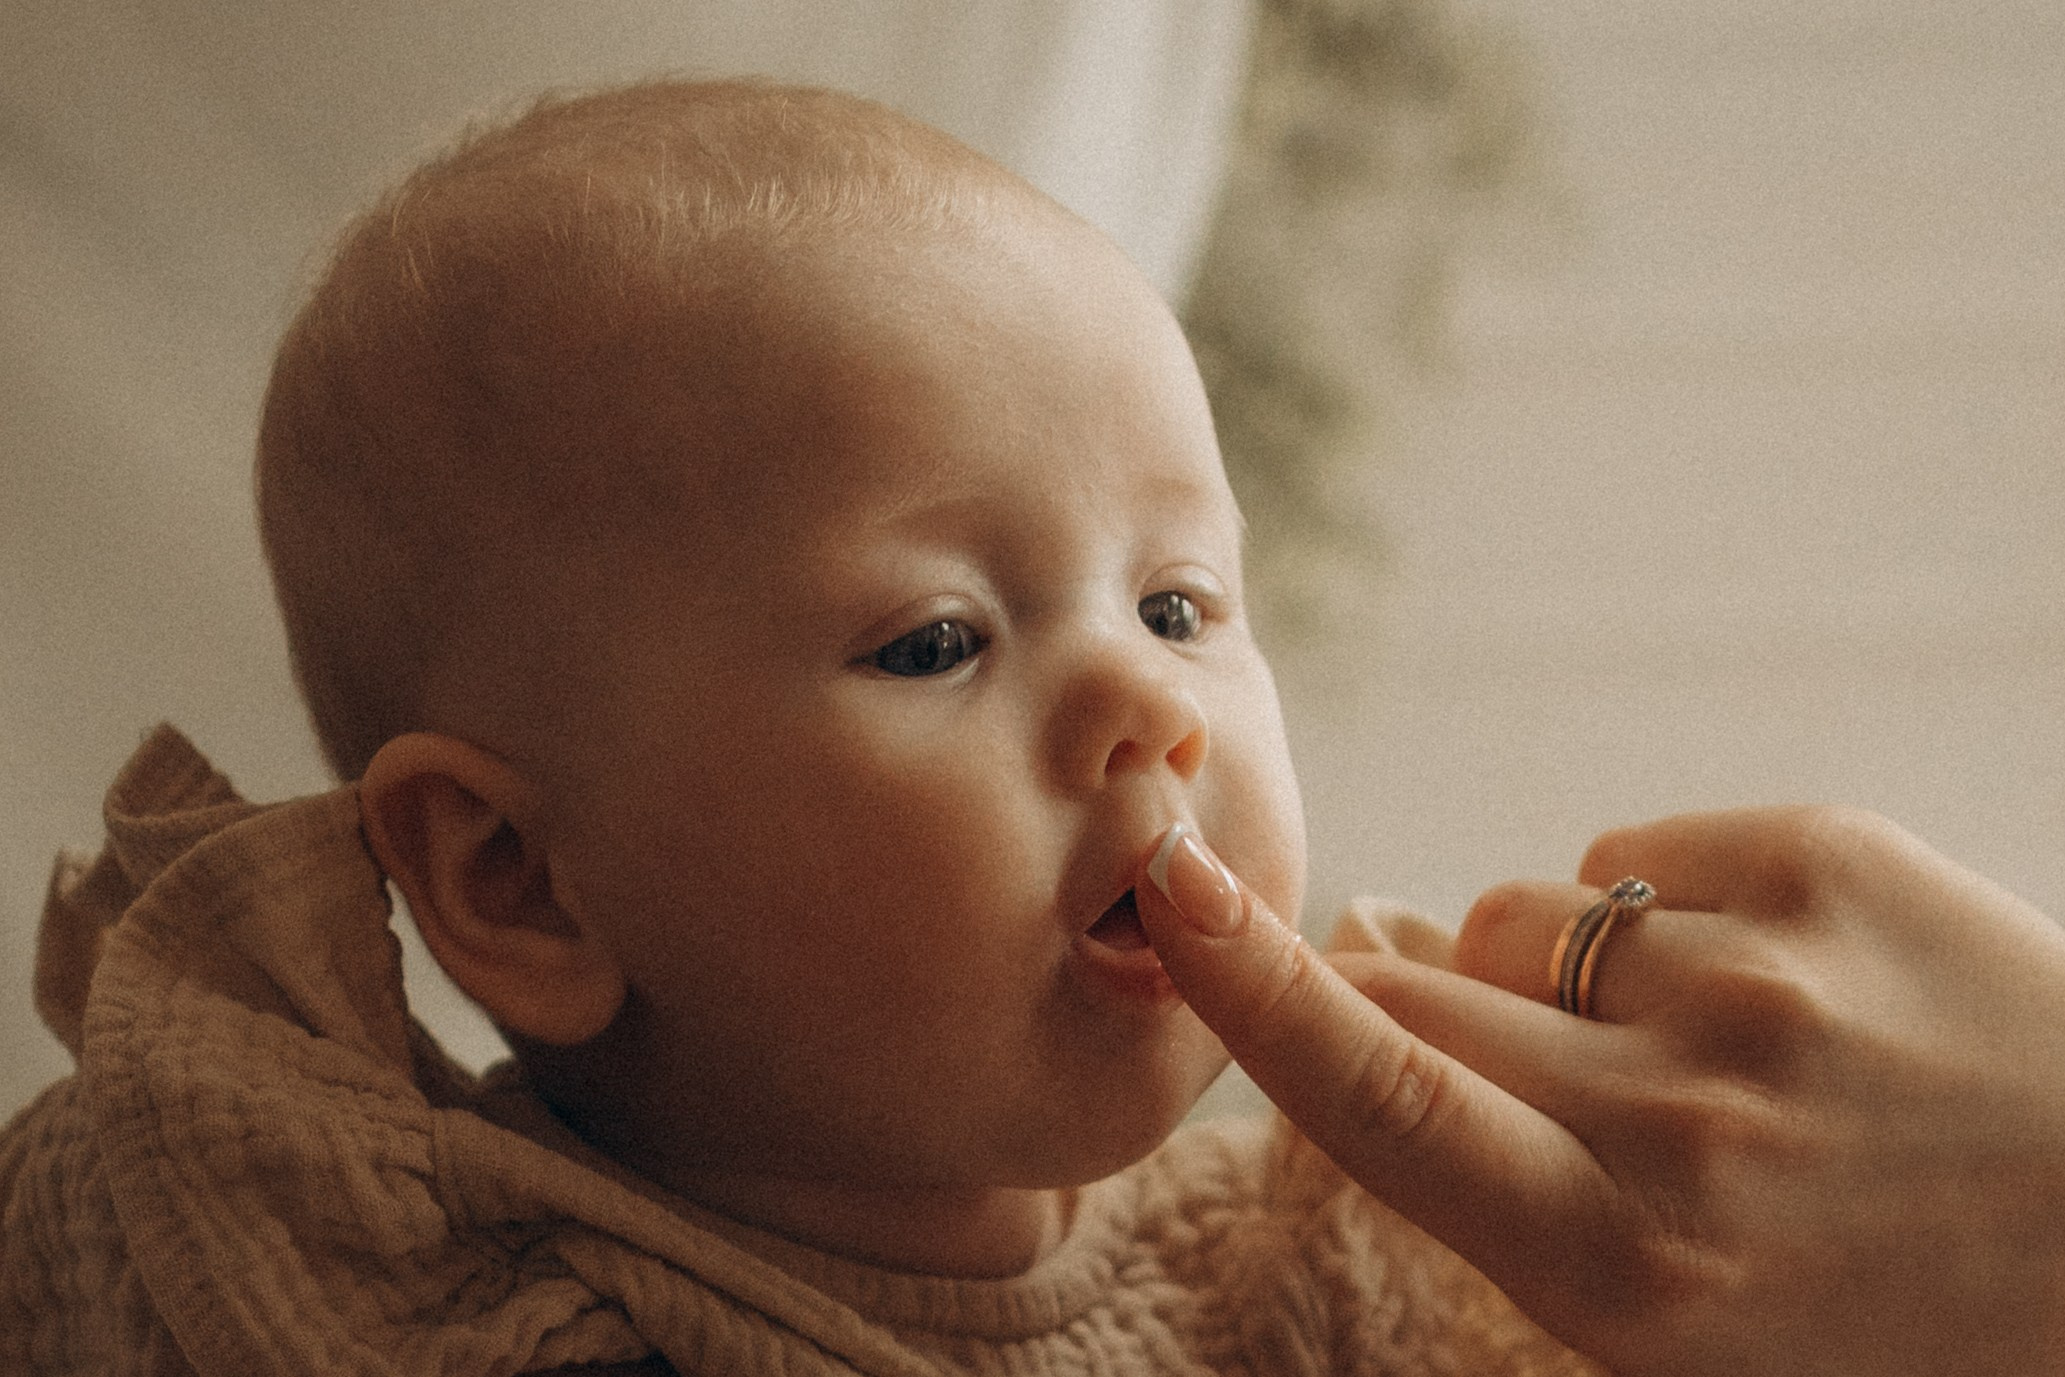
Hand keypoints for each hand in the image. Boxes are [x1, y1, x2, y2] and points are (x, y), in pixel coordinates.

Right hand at [1136, 808, 2064, 1375]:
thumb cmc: (1899, 1309)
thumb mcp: (1683, 1332)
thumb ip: (1511, 1188)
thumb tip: (1379, 1003)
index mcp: (1628, 1266)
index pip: (1379, 1096)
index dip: (1250, 988)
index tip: (1168, 889)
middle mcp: (1684, 1115)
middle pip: (1425, 985)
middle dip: (1417, 1003)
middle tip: (1519, 1064)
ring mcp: (1765, 972)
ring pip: (1522, 918)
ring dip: (1556, 975)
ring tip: (1706, 1050)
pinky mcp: (1834, 855)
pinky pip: (1633, 858)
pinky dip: (1663, 914)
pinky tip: (1774, 987)